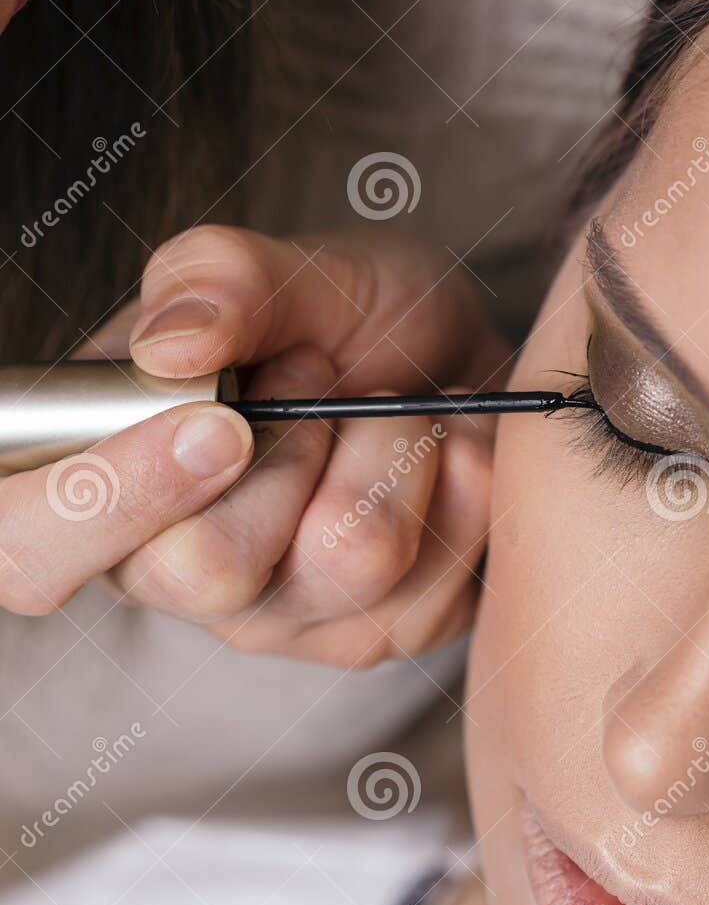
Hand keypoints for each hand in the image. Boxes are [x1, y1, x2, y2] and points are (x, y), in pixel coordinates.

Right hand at [0, 226, 507, 667]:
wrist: (469, 363)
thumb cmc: (355, 319)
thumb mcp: (291, 268)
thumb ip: (219, 281)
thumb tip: (169, 344)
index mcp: (103, 483)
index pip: (27, 552)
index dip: (103, 503)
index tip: (217, 424)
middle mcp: (175, 573)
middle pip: (206, 572)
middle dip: (292, 445)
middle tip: (318, 375)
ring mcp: (282, 622)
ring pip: (347, 559)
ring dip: (393, 443)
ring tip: (387, 406)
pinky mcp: (379, 637)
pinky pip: (437, 566)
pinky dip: (457, 477)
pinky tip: (436, 454)